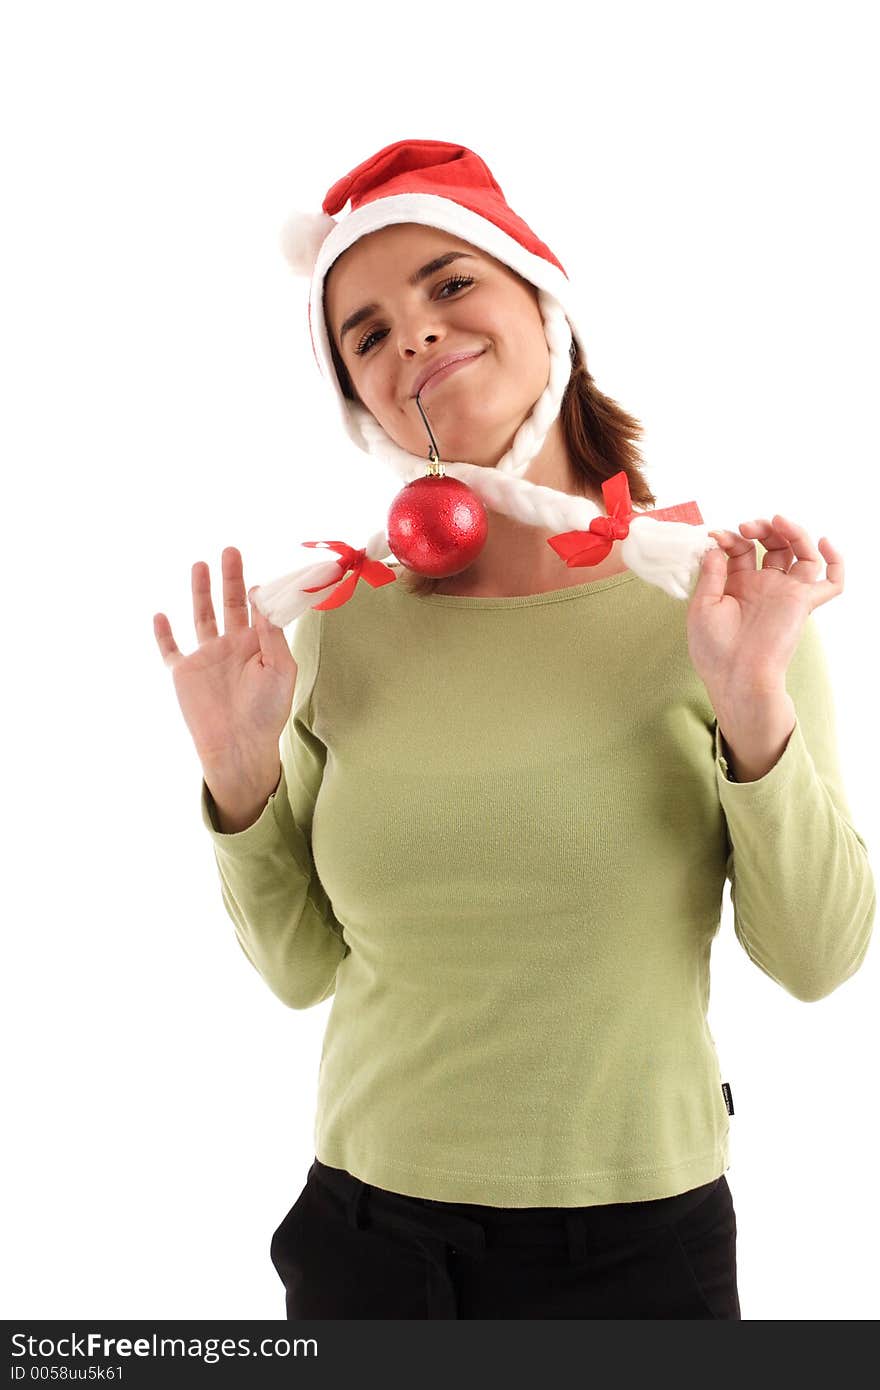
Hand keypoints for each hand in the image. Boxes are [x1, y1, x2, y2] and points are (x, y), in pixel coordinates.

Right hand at [153, 547, 296, 784]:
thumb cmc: (267, 712)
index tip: (265, 575)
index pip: (259, 610)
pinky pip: (170, 649)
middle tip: (230, 551)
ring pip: (202, 616)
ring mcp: (207, 658)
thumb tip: (264, 599)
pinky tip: (160, 615)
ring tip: (200, 564)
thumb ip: (272, 635)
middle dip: (230, 577)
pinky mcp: (184, 673)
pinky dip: (163, 633)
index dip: (261, 591)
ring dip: (200, 591)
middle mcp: (232, 646)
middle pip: (230, 603)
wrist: (239, 746)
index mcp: (259, 645)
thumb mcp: (281, 671)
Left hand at [687, 515, 843, 705]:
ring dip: (792, 532)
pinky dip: (836, 561)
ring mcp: (784, 593)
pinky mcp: (803, 603)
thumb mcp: (702, 606)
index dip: (730, 538)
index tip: (716, 536)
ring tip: (777, 521)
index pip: (741, 549)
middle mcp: (763, 586)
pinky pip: (832, 582)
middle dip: (761, 529)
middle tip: (747, 528)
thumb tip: (716, 545)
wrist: (736, 677)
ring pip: (801, 553)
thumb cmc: (714, 649)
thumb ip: (711, 574)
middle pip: (773, 545)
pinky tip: (824, 543)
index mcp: (737, 586)